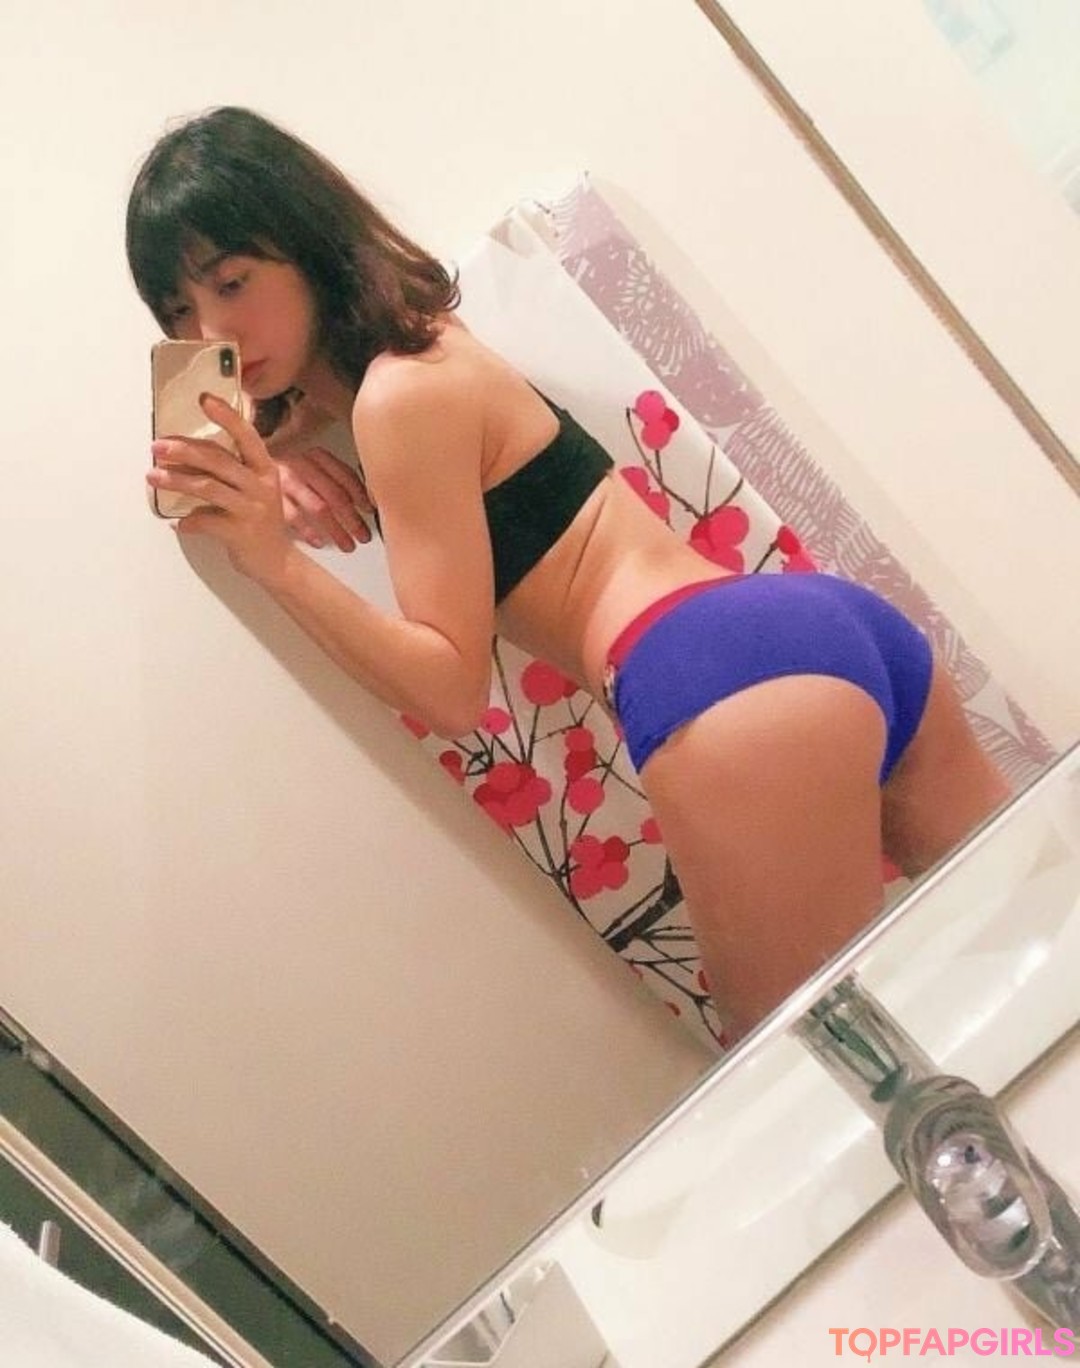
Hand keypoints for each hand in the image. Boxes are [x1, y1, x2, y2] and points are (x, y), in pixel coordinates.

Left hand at [148, 394, 295, 586]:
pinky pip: (206, 521)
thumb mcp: (252, 489)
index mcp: (265, 469)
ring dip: (176, 480)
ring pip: (208, 487)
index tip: (205, 399)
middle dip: (184, 451)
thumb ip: (227, 471)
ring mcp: (252, 509)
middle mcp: (261, 485)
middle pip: (218, 460)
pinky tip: (178, 523)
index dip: (227, 416)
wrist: (276, 562)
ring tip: (153, 476)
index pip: (246, 436)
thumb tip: (183, 455)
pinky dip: (188, 522)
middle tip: (158, 446)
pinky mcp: (240, 532)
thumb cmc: (258, 521)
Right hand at [263, 395, 372, 550]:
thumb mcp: (305, 465)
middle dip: (352, 518)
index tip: (370, 510)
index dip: (361, 493)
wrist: (238, 460)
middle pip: (335, 493)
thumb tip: (363, 499)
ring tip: (347, 546)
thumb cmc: (279, 470)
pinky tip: (319, 542)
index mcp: (313, 455)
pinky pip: (292, 515)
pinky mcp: (267, 494)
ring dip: (335, 529)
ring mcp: (284, 479)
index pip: (344, 473)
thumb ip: (329, 477)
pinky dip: (307, 531)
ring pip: (318, 506)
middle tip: (364, 537)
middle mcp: (301, 464)